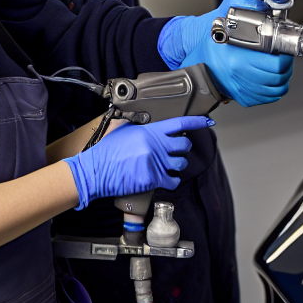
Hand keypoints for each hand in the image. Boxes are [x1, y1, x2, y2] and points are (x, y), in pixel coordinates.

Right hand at [63, 115, 209, 208]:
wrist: (96, 171)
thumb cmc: (106, 152)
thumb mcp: (122, 130)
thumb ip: (139, 126)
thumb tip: (148, 123)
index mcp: (149, 131)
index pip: (179, 124)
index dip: (196, 122)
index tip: (207, 122)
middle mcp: (155, 145)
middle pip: (184, 145)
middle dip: (183, 148)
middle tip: (176, 151)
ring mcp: (155, 162)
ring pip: (181, 164)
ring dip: (178, 165)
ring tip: (168, 165)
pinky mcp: (153, 179)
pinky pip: (173, 180)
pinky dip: (172, 181)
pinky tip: (167, 179)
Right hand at [159, 0, 292, 107]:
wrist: (196, 63)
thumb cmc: (209, 44)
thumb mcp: (222, 18)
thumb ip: (243, 5)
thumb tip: (262, 6)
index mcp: (238, 60)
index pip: (276, 64)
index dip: (285, 57)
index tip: (284, 51)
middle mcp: (241, 78)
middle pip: (279, 77)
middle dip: (286, 66)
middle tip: (283, 57)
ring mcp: (243, 91)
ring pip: (277, 89)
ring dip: (283, 78)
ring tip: (279, 68)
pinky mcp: (244, 99)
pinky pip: (269, 98)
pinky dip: (275, 90)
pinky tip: (271, 79)